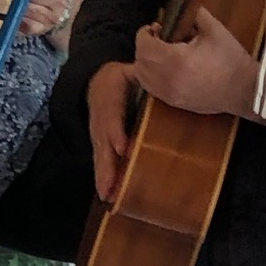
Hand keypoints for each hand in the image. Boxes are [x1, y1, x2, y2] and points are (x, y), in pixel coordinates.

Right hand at [87, 60, 135, 201]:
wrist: (96, 81)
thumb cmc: (124, 77)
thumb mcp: (135, 69)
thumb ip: (149, 75)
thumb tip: (168, 82)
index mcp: (110, 92)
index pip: (111, 113)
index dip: (115, 131)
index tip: (123, 148)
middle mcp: (100, 115)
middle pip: (102, 141)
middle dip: (107, 165)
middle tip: (111, 186)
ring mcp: (97, 131)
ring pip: (100, 155)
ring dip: (104, 177)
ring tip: (108, 196)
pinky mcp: (100, 143)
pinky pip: (101, 160)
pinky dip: (104, 179)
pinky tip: (108, 195)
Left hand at [132, 8, 258, 116]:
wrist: (244, 90)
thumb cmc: (231, 59)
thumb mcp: (215, 30)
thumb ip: (194, 14)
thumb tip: (181, 6)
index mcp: (176, 60)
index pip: (145, 45)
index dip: (145, 33)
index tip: (155, 27)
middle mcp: (167, 79)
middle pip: (139, 61)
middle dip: (144, 46)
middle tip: (158, 37)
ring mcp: (168, 94)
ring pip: (141, 77)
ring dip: (144, 62)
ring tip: (159, 53)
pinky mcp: (172, 103)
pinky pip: (150, 89)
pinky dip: (149, 77)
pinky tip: (162, 68)